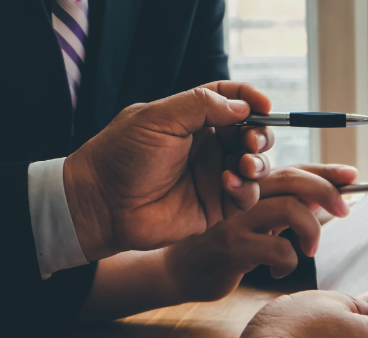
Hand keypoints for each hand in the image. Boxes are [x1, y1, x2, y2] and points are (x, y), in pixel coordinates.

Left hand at [63, 81, 275, 260]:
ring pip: (255, 166)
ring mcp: (213, 177)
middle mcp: (207, 147)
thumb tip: (242, 107)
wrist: (103, 203)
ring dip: (258, 162)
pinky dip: (246, 188)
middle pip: (251, 133)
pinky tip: (227, 183)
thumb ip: (200, 106)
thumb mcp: (158, 118)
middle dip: (261, 134)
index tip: (264, 105)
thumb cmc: (121, 156)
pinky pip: (246, 196)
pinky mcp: (216, 207)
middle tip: (251, 140)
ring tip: (244, 164)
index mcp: (192, 120)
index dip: (251, 100)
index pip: (231, 101)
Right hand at [159, 165, 360, 301]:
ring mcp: (235, 218)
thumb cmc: (227, 250)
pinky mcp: (231, 245)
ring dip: (311, 231)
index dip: (326, 170)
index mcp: (253, 187)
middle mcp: (243, 194)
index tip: (353, 175)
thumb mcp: (261, 226)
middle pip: (294, 180)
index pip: (295, 170)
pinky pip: (278, 248)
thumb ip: (289, 212)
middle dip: (328, 193)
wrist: (182, 272)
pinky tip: (278, 271)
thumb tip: (327, 203)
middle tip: (345, 211)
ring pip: (290, 209)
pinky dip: (289, 262)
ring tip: (309, 250)